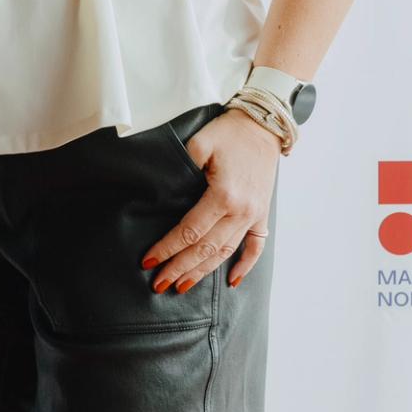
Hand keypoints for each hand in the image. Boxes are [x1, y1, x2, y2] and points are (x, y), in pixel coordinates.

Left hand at [142, 108, 280, 292]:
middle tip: (158, 284)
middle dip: (179, 268)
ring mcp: (254, 215)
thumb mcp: (200, 143)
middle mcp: (241, 211)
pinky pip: (256, 246)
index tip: (148, 261)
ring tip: (182, 286)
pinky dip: (245, 265)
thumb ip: (182, 167)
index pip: (189, 231)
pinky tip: (231, 281)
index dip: (167, 248)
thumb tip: (163, 190)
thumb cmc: (228, 132)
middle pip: (205, 248)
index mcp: (223, 195)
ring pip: (226, 251)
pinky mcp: (262, 214)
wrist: (263, 126)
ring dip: (204, 271)